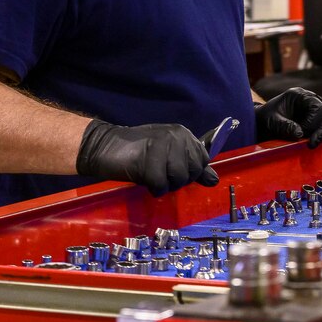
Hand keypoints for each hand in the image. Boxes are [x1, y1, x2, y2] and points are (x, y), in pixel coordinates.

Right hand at [76, 119, 218, 196]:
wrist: (106, 146)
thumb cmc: (139, 151)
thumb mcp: (169, 155)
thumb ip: (191, 166)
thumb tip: (214, 180)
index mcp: (183, 133)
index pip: (202, 161)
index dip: (188, 170)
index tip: (170, 166)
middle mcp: (176, 136)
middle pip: (192, 173)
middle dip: (176, 179)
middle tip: (159, 170)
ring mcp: (163, 146)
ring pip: (178, 181)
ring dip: (164, 184)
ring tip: (150, 172)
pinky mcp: (150, 160)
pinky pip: (160, 187)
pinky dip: (152, 188)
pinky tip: (143, 177)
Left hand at [254, 87, 321, 148]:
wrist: (265, 122)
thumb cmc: (267, 118)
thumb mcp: (272, 122)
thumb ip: (284, 126)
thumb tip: (299, 134)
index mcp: (299, 95)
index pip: (317, 107)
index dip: (312, 122)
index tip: (301, 133)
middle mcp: (310, 99)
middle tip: (312, 143)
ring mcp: (315, 108)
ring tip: (311, 143)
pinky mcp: (317, 119)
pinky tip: (311, 142)